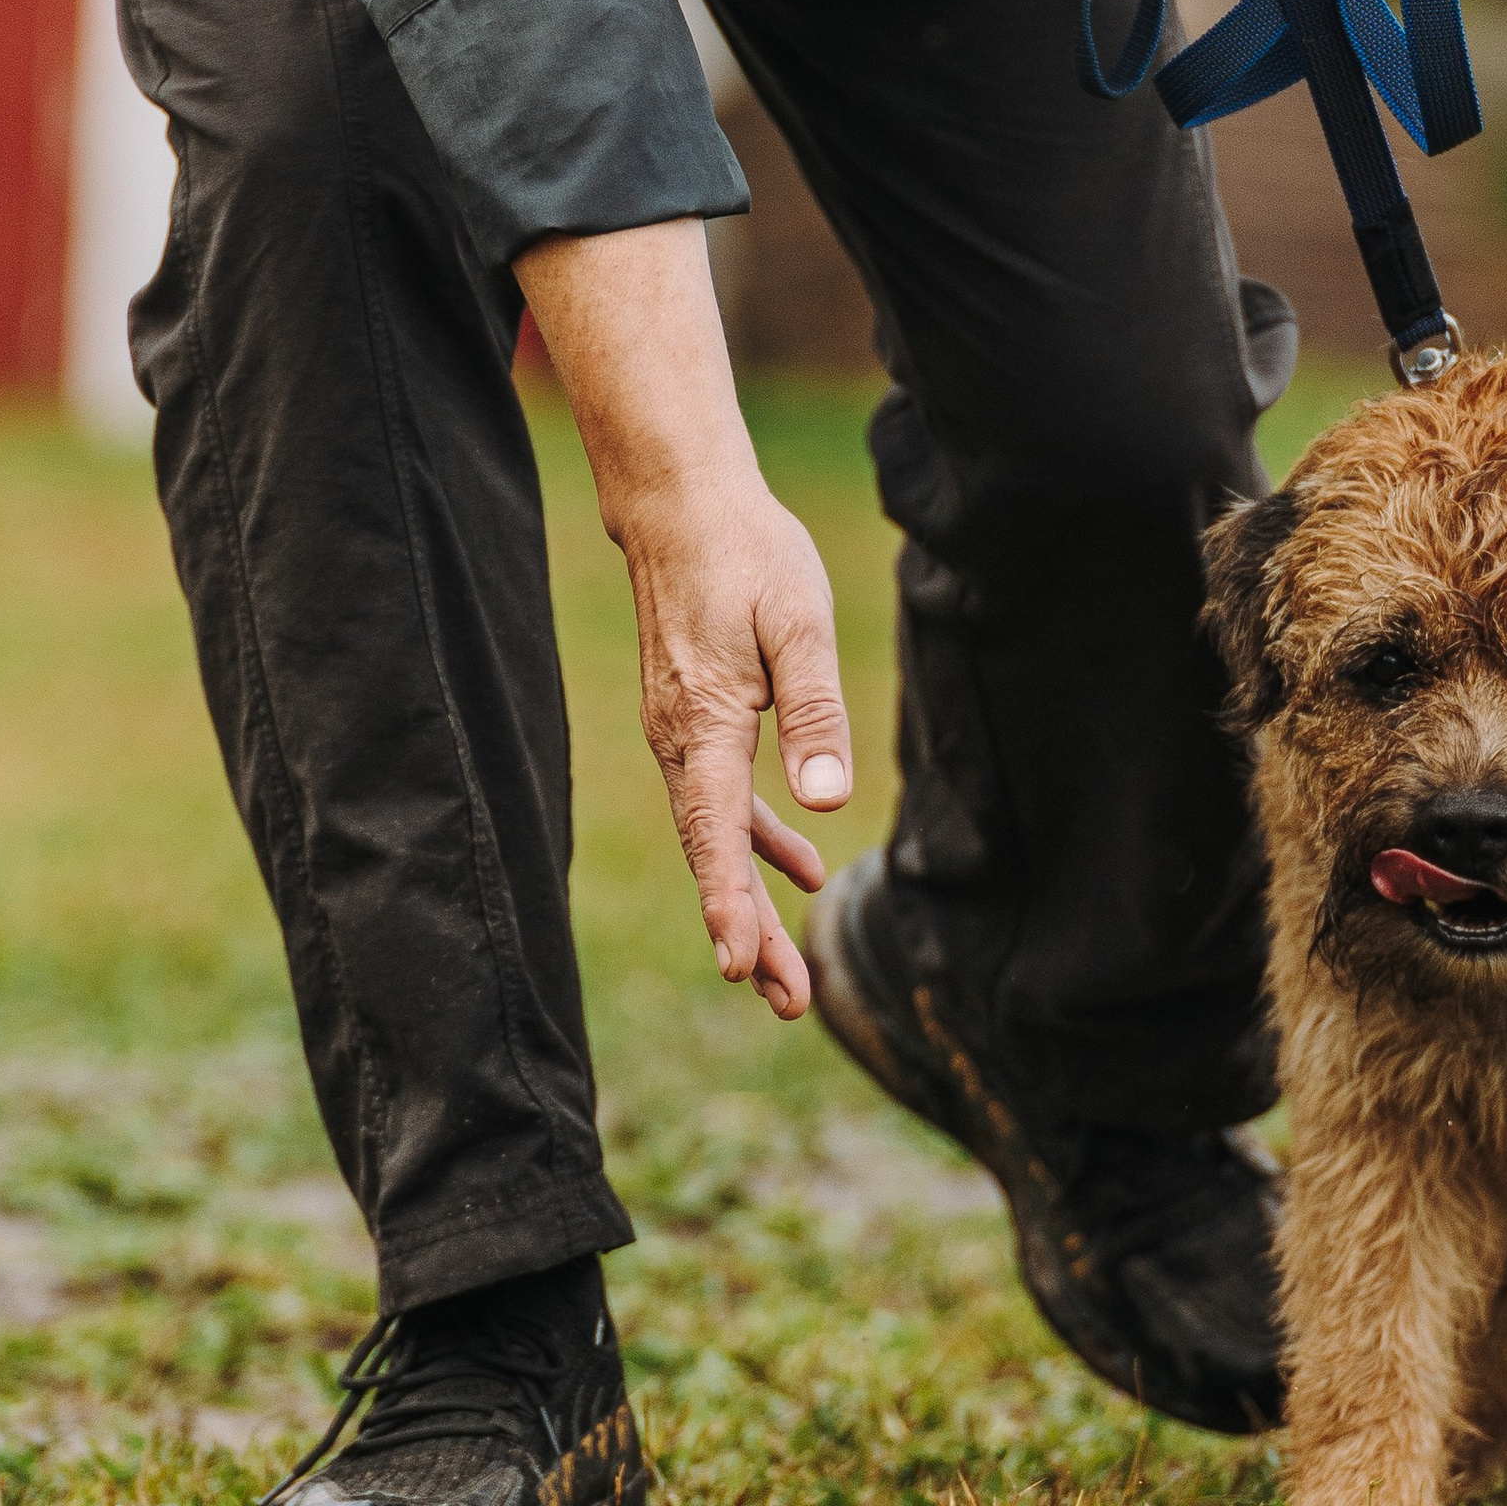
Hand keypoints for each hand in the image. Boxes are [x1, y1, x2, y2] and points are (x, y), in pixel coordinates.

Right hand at [517, 220, 851, 1017]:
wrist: (683, 503)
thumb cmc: (748, 554)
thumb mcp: (800, 625)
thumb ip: (814, 712)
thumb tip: (826, 803)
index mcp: (703, 725)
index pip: (715, 836)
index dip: (731, 906)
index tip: (743, 967)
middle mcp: (680, 742)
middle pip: (711, 856)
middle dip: (746, 932)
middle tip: (783, 1002)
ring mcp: (680, 734)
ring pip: (714, 836)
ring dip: (750, 902)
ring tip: (788, 974)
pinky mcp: (694, 719)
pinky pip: (720, 800)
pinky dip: (755, 843)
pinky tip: (798, 869)